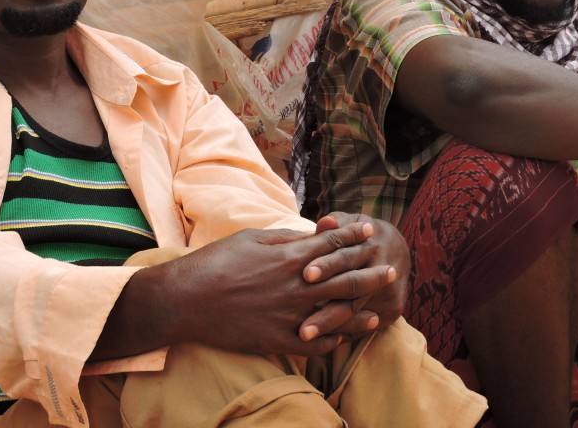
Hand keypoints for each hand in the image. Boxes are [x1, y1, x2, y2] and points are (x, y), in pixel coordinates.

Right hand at [157, 223, 397, 356]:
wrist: (187, 299)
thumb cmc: (217, 261)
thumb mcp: (252, 237)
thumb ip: (286, 238)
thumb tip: (310, 236)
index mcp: (290, 256)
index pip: (333, 244)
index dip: (354, 238)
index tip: (370, 233)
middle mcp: (297, 285)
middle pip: (345, 280)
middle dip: (370, 274)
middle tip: (390, 271)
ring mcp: (290, 315)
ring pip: (337, 315)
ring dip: (360, 313)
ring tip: (377, 313)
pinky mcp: (279, 340)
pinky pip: (317, 343)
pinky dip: (333, 341)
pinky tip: (343, 338)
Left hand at [298, 212, 409, 339]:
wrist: (400, 250)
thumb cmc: (364, 235)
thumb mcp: (354, 224)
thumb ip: (337, 223)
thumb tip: (324, 223)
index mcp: (369, 245)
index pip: (345, 255)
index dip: (326, 264)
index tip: (305, 274)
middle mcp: (381, 270)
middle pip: (351, 289)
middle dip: (326, 307)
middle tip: (302, 323)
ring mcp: (389, 294)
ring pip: (355, 311)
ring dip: (330, 325)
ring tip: (304, 337)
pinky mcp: (392, 311)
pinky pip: (365, 326)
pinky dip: (342, 333)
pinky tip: (320, 343)